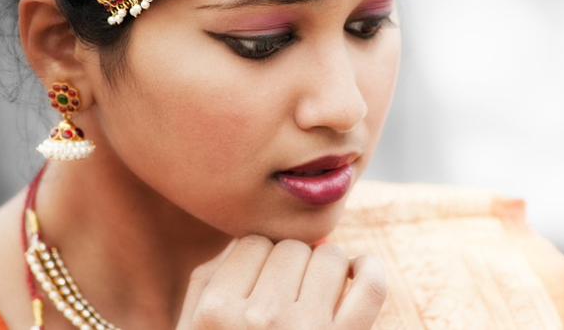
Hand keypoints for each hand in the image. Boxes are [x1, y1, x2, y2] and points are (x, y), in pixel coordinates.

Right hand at [176, 235, 387, 329]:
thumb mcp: (193, 329)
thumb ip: (211, 280)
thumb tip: (259, 242)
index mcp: (215, 312)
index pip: (252, 244)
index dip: (261, 257)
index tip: (264, 279)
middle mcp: (260, 319)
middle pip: (290, 249)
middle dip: (291, 264)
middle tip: (288, 292)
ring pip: (328, 257)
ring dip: (325, 267)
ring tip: (315, 292)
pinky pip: (369, 287)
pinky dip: (370, 271)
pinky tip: (358, 270)